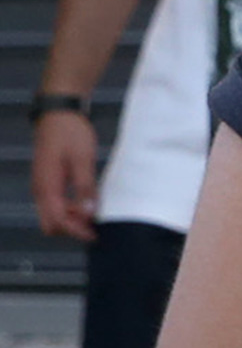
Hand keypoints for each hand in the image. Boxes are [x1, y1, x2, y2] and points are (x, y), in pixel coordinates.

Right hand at [31, 109, 97, 242]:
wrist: (58, 113)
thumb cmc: (70, 133)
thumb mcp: (82, 159)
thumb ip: (85, 187)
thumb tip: (89, 212)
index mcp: (47, 186)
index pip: (57, 220)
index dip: (76, 231)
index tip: (95, 234)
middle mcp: (40, 190)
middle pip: (50, 224)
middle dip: (71, 229)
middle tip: (95, 225)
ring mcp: (42, 186)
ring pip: (51, 216)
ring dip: (70, 220)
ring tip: (94, 214)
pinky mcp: (47, 182)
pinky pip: (54, 205)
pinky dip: (68, 210)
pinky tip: (86, 204)